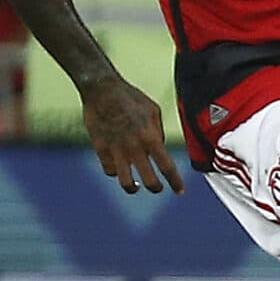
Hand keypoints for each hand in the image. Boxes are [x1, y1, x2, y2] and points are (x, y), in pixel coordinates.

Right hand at [82, 77, 182, 194]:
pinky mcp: (100, 149)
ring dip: (132, 188)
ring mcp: (116, 150)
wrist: (102, 90)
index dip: (175, 182)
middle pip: (149, 180)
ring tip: (135, 186)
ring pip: (126, 182)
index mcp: (151, 138)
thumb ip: (158, 132)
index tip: (179, 191)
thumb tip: (158, 147)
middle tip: (158, 188)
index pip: (167, 167)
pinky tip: (119, 168)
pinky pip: (109, 170)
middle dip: (156, 188)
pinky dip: (115, 172)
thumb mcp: (153, 111)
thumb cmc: (131, 98)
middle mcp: (134, 148)